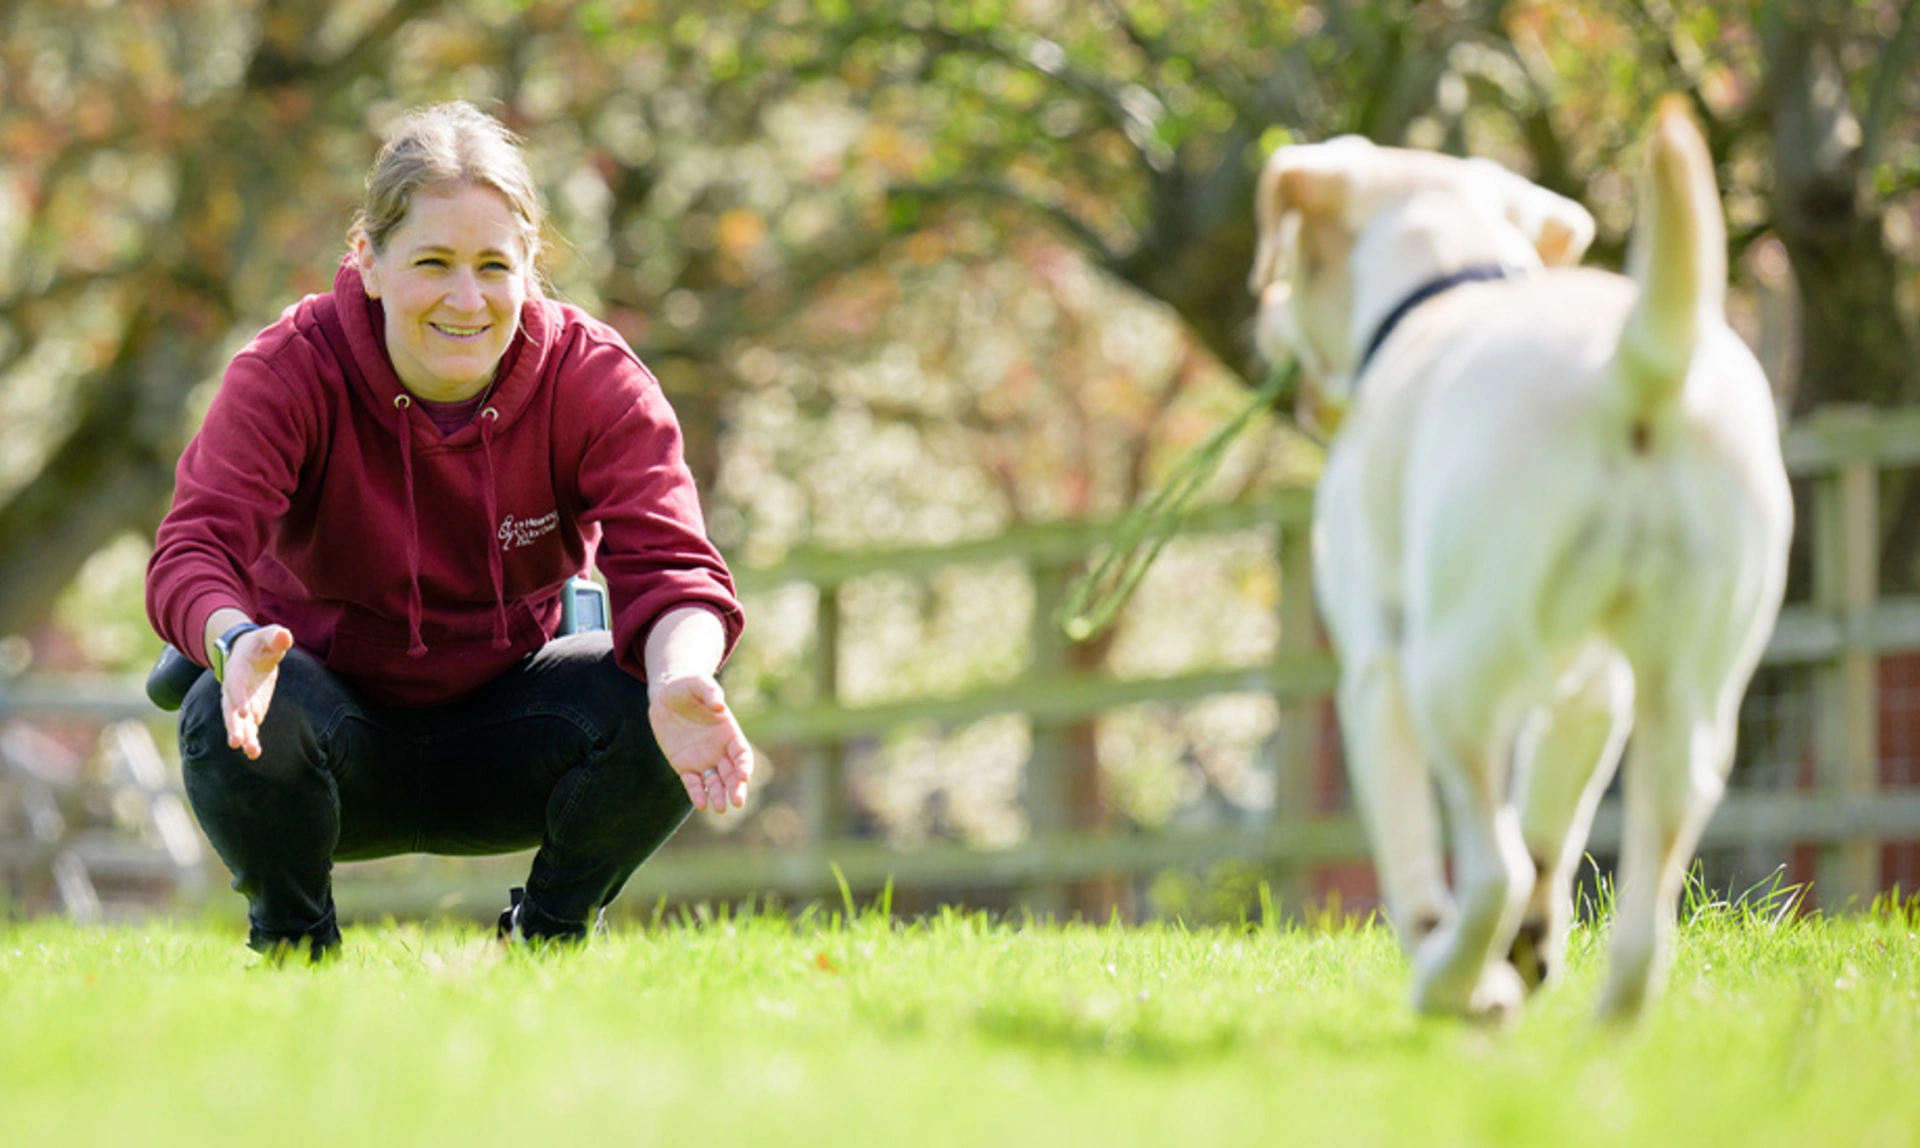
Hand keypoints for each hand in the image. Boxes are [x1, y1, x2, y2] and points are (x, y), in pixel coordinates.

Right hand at [222, 625, 294, 760]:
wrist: (251, 653)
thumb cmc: (261, 643)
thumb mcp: (269, 635)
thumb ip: (276, 636)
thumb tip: (285, 636)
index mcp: (236, 669)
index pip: (235, 685)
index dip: (238, 698)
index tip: (243, 712)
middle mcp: (234, 689)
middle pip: (230, 710)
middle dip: (234, 726)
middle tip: (236, 741)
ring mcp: (240, 703)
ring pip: (238, 723)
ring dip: (243, 737)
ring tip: (251, 752)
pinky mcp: (249, 711)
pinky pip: (248, 727)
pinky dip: (251, 739)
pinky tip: (254, 753)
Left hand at [648, 674, 753, 812]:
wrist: (666, 696)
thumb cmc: (687, 687)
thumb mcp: (697, 683)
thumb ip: (709, 692)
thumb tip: (719, 704)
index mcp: (729, 732)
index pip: (742, 753)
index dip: (744, 765)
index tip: (744, 775)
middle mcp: (719, 750)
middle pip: (732, 773)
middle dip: (736, 788)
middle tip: (738, 802)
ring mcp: (702, 759)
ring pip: (714, 782)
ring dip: (719, 795)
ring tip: (720, 808)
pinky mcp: (684, 765)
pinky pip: (693, 783)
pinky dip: (698, 794)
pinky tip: (701, 804)